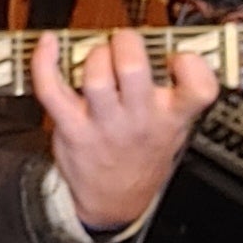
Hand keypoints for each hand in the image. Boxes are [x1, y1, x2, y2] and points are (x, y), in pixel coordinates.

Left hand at [29, 26, 216, 240]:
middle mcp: (139, 119)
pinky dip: (45, 61)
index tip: (180, 54)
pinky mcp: (71, 128)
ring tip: (98, 56)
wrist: (115, 200)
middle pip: (132, 69)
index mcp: (172, 116)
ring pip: (95, 77)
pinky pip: (51, 89)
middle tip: (124, 42)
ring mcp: (103, 124)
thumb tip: (170, 46)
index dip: (192, 63)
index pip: (198, 89)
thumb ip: (176, 91)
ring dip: (94, 54)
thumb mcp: (174, 128)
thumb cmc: (142, 155)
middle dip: (126, 41)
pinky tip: (49, 44)